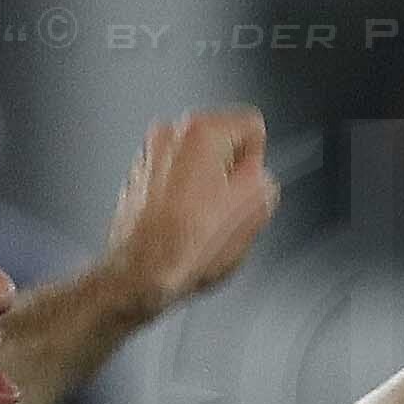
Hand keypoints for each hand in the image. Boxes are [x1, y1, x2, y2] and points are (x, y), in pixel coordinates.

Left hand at [99, 108, 276, 321]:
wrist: (139, 275)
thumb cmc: (187, 248)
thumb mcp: (255, 210)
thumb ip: (266, 180)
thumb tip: (258, 179)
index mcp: (202, 130)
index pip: (252, 128)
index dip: (257, 165)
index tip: (246, 190)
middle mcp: (169, 134)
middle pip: (223, 146)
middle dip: (229, 176)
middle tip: (225, 212)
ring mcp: (148, 156)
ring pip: (197, 166)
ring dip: (204, 190)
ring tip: (201, 225)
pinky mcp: (137, 180)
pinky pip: (174, 182)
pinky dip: (181, 200)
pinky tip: (182, 229)